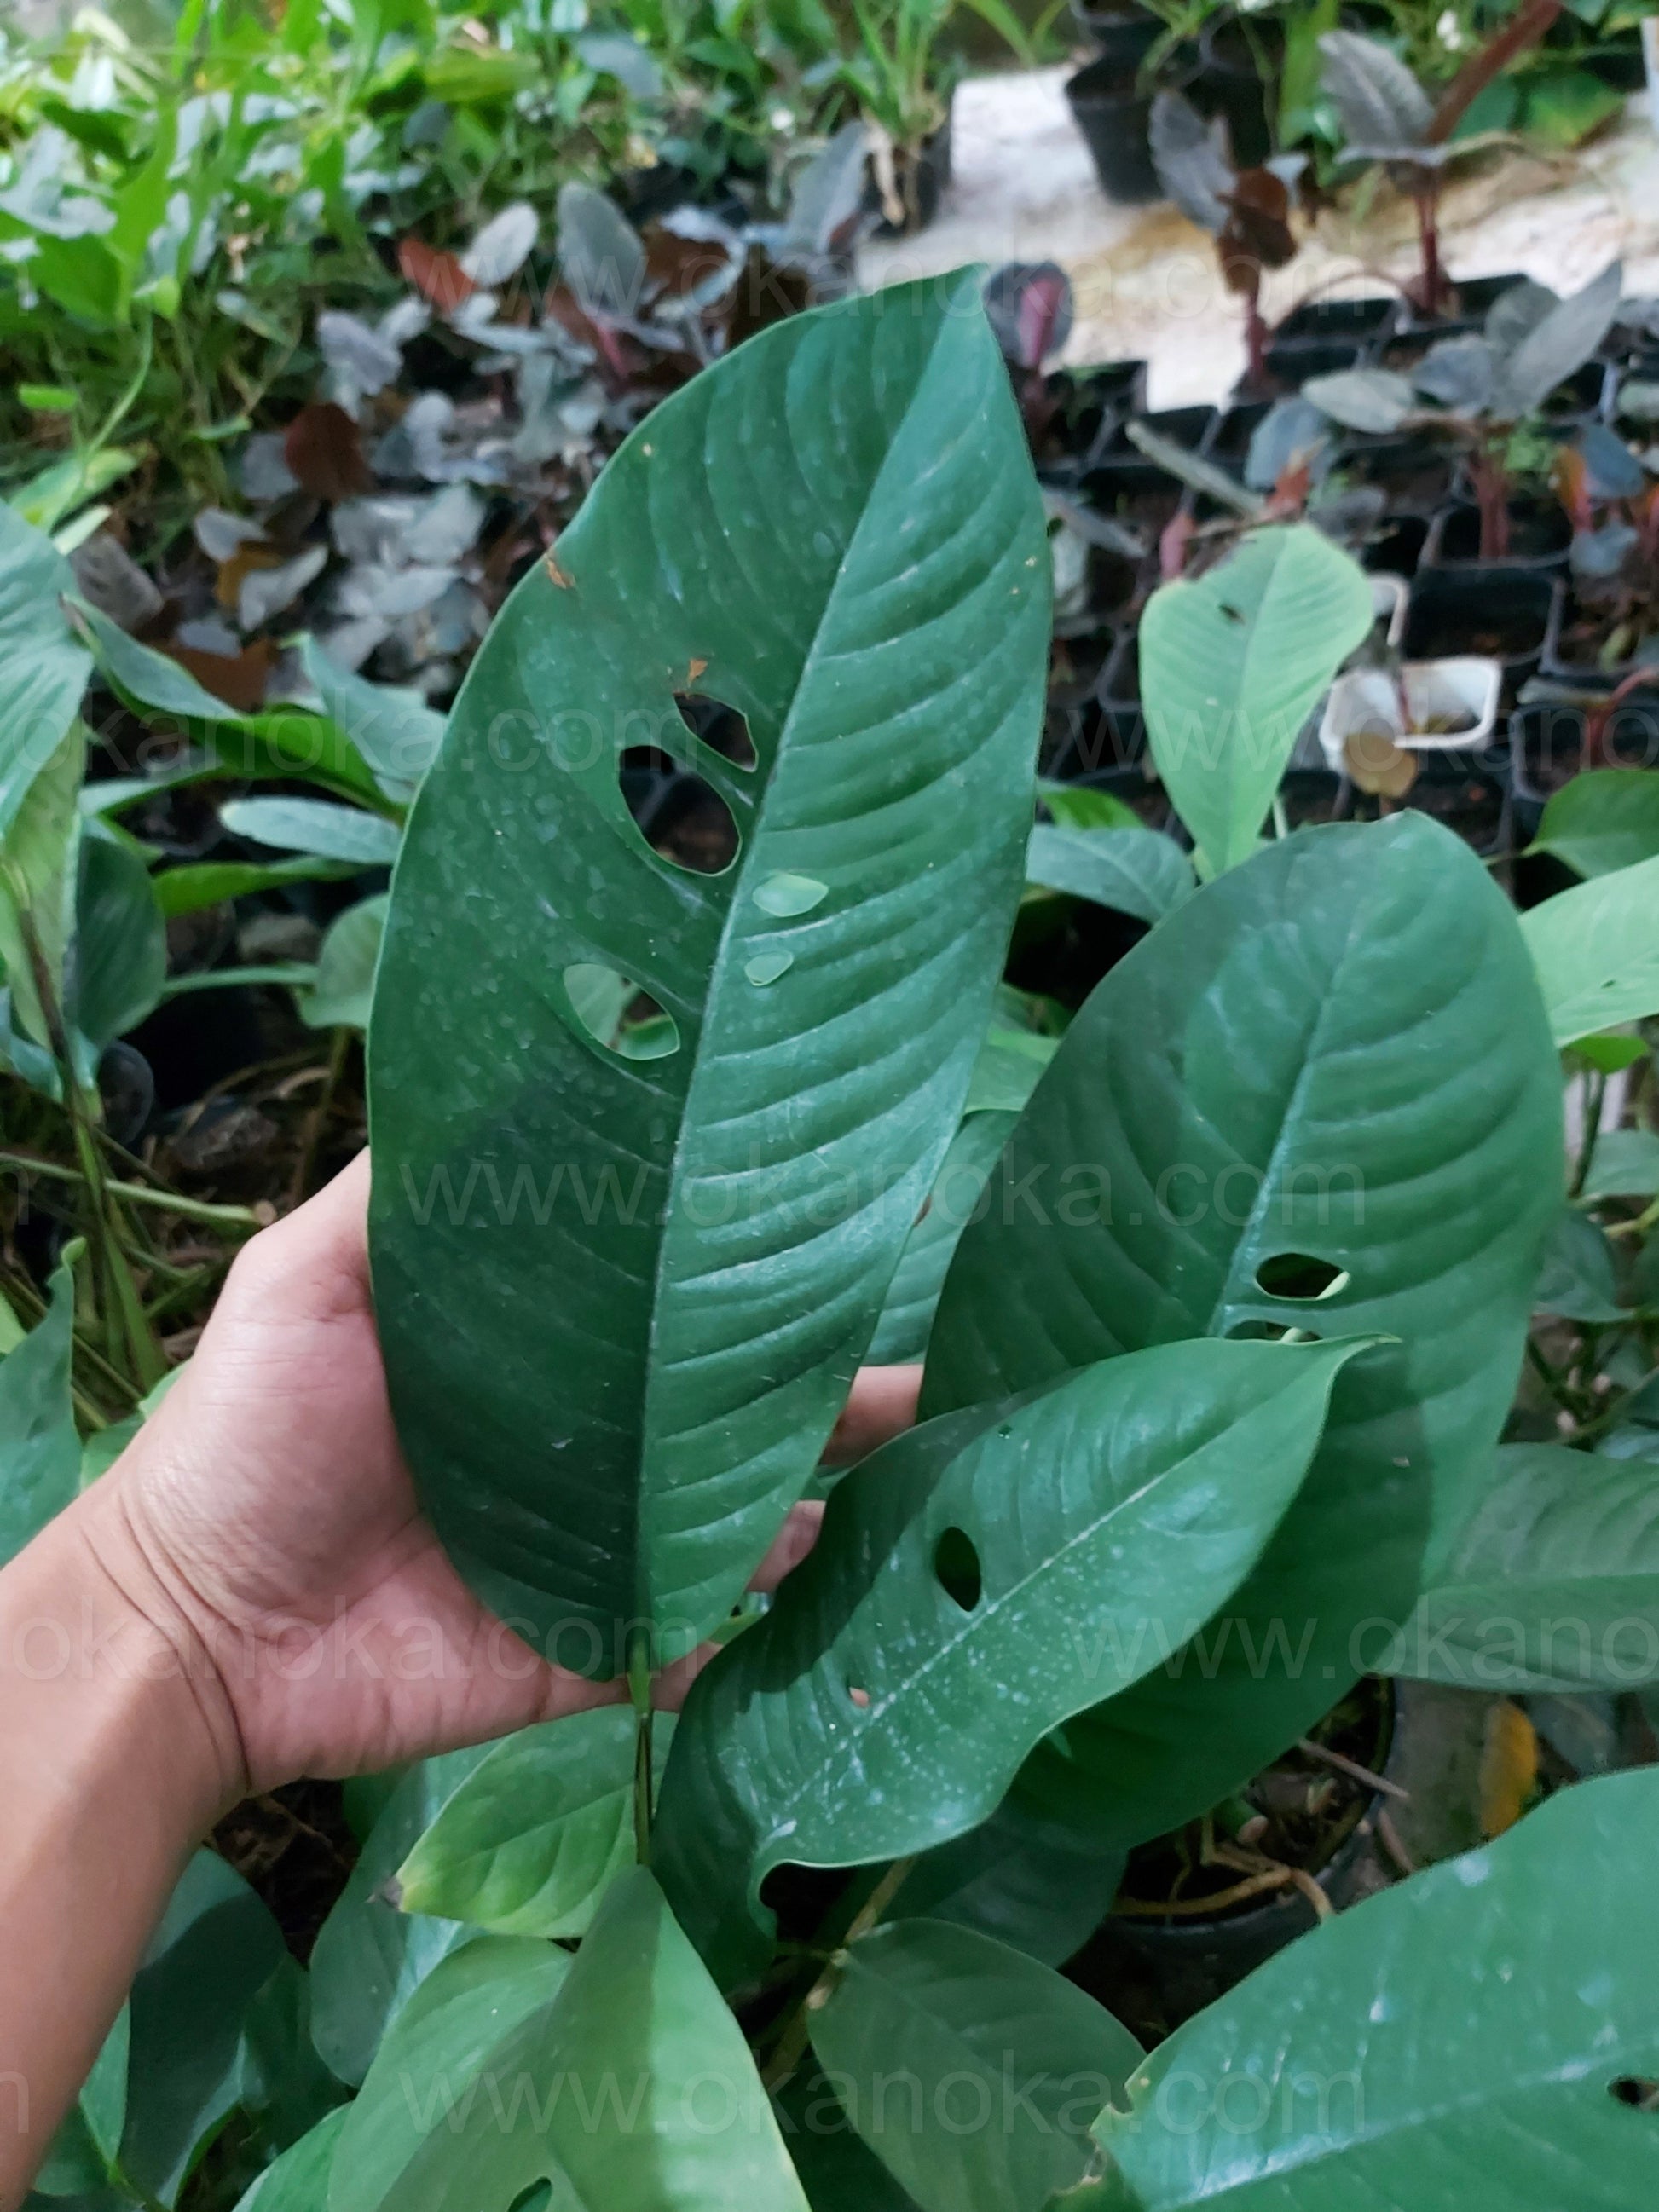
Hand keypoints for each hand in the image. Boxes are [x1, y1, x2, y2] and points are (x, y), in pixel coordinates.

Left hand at [77, 1152, 919, 1805]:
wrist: (192, 1629)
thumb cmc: (244, 1431)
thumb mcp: (314, 1271)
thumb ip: (417, 1188)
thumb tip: (529, 1062)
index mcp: (541, 1352)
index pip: (675, 1299)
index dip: (764, 1269)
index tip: (862, 1222)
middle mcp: (587, 1447)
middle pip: (734, 1416)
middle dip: (837, 1393)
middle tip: (943, 1370)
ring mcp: (598, 1555)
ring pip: (742, 1524)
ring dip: (831, 1500)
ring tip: (923, 1466)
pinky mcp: (590, 1654)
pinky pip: (695, 1638)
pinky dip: (760, 1620)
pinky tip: (821, 1570)